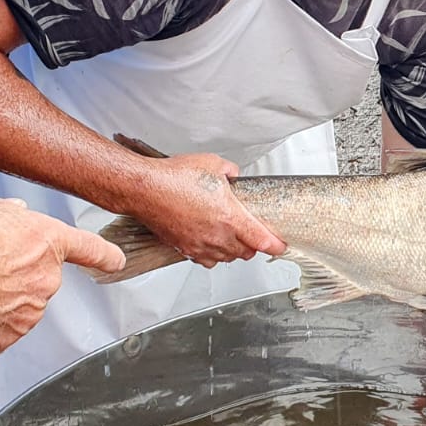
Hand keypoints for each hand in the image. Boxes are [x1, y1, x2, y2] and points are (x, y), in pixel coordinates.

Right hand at [0, 192, 125, 355]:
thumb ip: (2, 212)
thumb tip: (11, 213)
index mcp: (46, 240)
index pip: (88, 248)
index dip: (103, 255)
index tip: (115, 261)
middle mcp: (46, 278)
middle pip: (36, 278)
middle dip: (12, 276)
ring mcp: (30, 310)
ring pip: (16, 306)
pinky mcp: (9, 337)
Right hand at [128, 153, 286, 267]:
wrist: (145, 189)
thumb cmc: (175, 177)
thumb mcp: (213, 164)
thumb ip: (230, 172)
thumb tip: (234, 176)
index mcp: (230, 217)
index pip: (262, 240)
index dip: (275, 245)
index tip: (281, 246)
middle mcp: (217, 235)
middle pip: (245, 253)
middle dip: (253, 246)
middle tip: (253, 236)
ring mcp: (200, 245)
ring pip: (226, 258)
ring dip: (233, 251)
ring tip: (232, 238)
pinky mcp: (185, 248)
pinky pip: (206, 260)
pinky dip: (213, 256)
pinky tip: (210, 245)